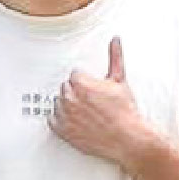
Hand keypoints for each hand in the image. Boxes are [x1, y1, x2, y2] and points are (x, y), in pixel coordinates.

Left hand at [51, 40, 159, 167]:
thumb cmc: (124, 112)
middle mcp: (70, 99)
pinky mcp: (62, 131)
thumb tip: (115, 40)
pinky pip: (52, 119)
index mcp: (81, 84)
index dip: (85, 81)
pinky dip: (60, 119)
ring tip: (85, 111)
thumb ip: (115, 57)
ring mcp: (65, 115)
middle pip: (65, 88)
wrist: (126, 138)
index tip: (92, 89)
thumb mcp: (120, 80)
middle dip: (76, 92)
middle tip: (91, 100)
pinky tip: (73, 120)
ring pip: (58, 102)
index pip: (74, 75)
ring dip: (68, 105)